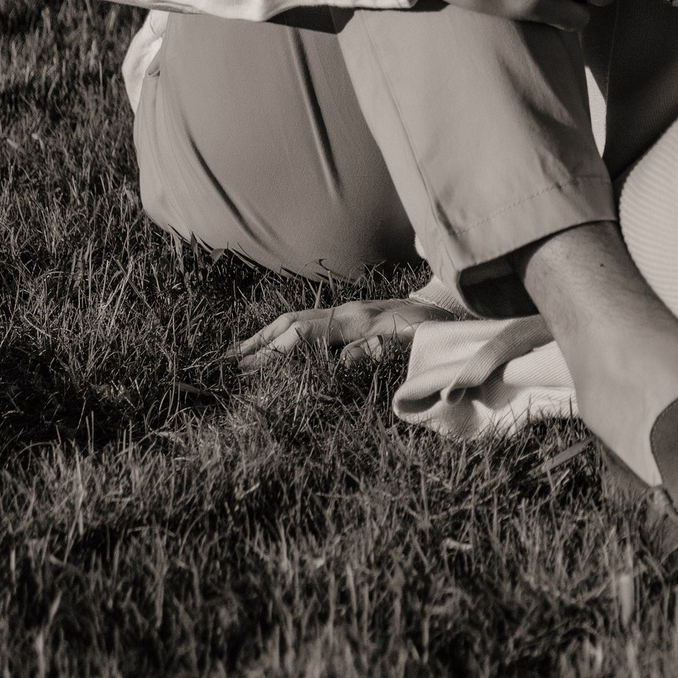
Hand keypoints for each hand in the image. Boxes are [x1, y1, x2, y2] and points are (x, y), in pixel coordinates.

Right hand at [232, 297, 427, 370]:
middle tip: (227, 365)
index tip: (246, 371)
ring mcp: (346, 312)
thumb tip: (342, 362)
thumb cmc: (432, 329)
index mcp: (355, 320)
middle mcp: (345, 312)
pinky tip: (270, 348)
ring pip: (295, 321)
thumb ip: (376, 350)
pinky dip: (283, 335)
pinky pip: (308, 324)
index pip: (302, 334)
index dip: (273, 352)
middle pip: (291, 323)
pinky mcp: (349, 317)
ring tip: (236, 357)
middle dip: (258, 344)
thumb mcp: (410, 341)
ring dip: (265, 338)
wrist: (451, 306)